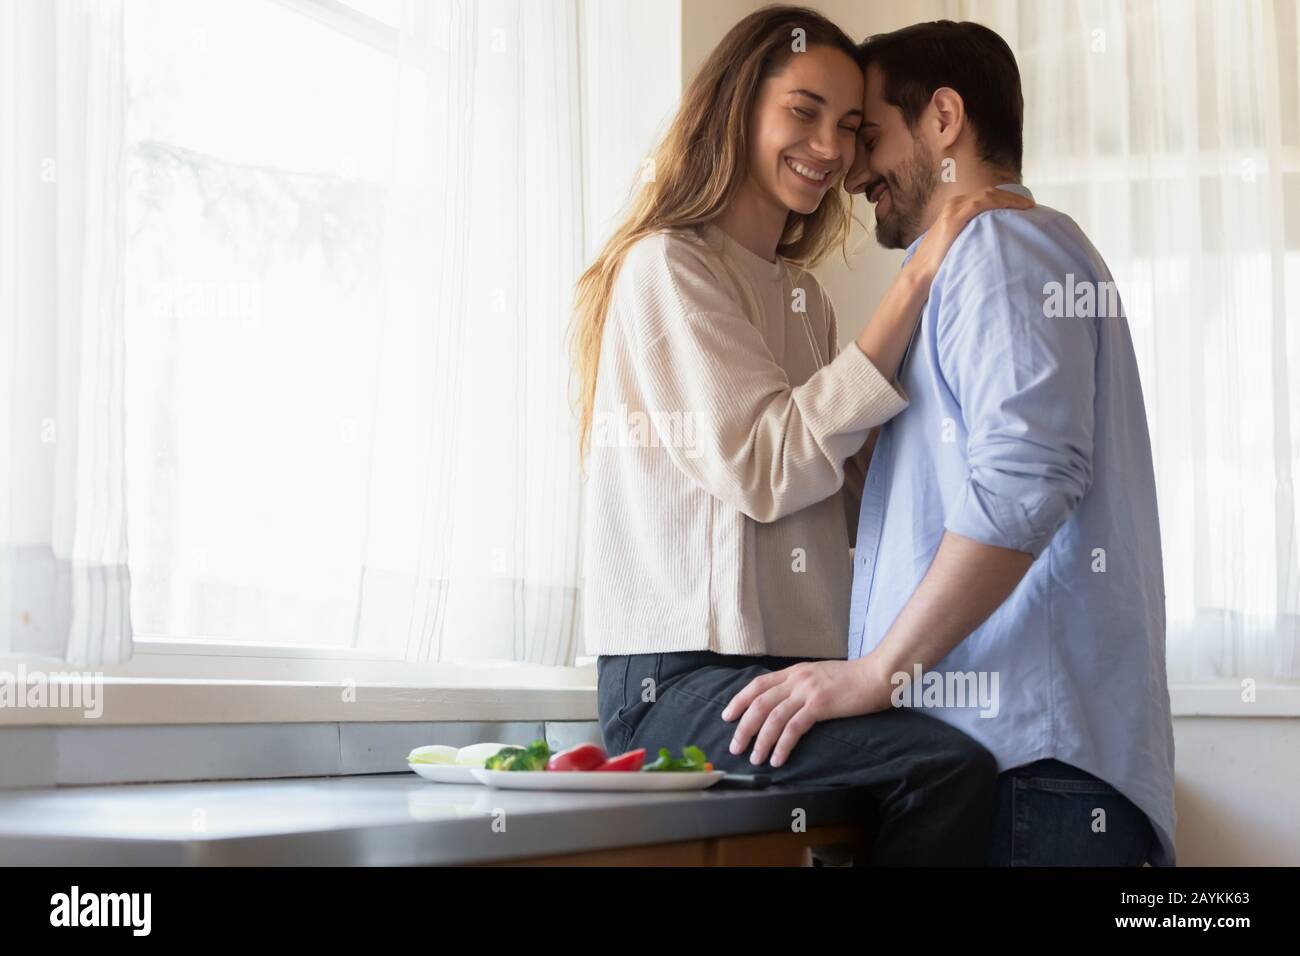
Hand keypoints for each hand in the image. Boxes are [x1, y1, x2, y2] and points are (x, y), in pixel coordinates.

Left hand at [719, 658, 893, 767]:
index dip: (739, 700)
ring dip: (760, 741)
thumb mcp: (820, 675)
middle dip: (743, 727)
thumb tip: (787, 702)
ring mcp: (807, 691)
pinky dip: (782, 745)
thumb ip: (802, 685)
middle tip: (735, 746)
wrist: (878, 673)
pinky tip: (778, 759)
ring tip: (754, 759)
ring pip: (773, 717)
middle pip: (759, 703)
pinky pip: (794, 728)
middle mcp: (796, 679)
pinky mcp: (820, 706)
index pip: (758, 684)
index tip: (728, 715)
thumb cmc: (854, 678)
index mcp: (794, 671)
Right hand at [907, 186, 1034, 277]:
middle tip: (1030, 206)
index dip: (1006, 198)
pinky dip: (1001, 202)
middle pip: (990, 193)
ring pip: (989, 195)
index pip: (985, 196)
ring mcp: (953, 209)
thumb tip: (991, 242)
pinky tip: (1015, 208)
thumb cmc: (937, 265)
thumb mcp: (956, 245)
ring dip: (1010, 199)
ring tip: (1027, 207)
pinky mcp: (954, 217)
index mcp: (954, 209)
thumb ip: (970, 237)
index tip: (1023, 206)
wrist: (920, 275)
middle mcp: (954, 205)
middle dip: (1011, 197)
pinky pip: (983, 203)